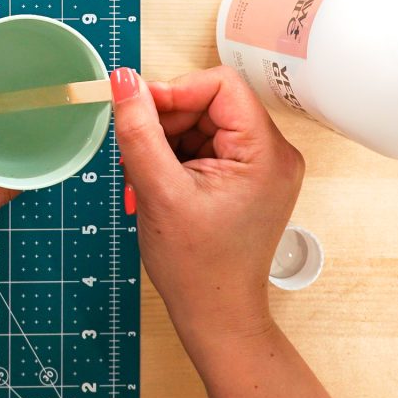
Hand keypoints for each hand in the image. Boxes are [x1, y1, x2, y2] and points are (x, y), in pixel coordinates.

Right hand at [110, 66, 304, 351]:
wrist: (214, 316)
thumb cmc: (196, 268)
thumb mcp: (159, 190)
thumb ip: (139, 131)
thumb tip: (124, 81)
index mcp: (265, 152)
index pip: (219, 85)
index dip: (174, 93)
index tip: (138, 114)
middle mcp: (272, 154)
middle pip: (209, 103)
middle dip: (166, 123)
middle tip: (136, 154)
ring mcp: (260, 168)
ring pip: (203, 125)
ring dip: (166, 143)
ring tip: (146, 178)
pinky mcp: (245, 180)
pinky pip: (206, 147)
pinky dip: (175, 159)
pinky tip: (159, 185)